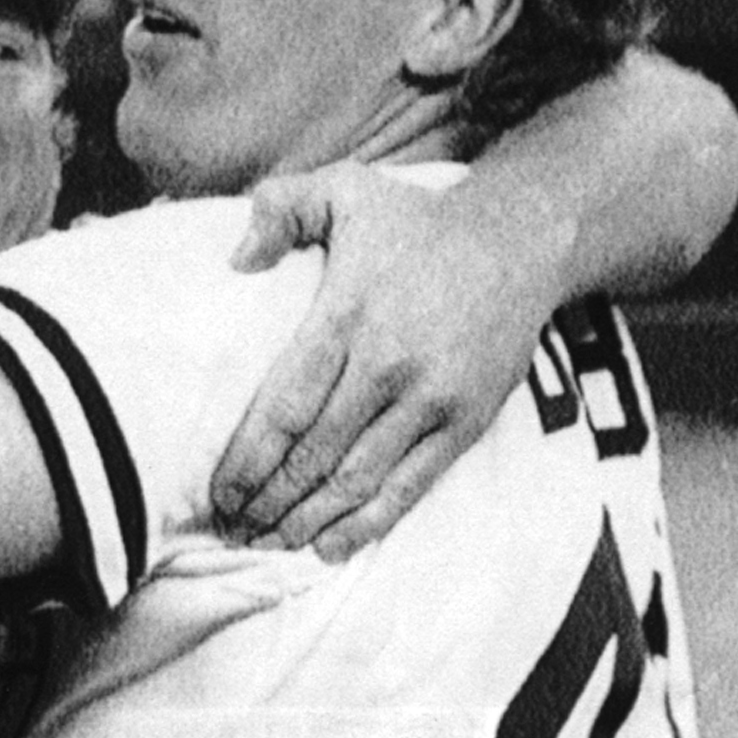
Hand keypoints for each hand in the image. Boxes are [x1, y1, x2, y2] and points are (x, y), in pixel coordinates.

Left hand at [210, 161, 564, 558]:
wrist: (521, 241)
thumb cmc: (415, 220)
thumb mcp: (343, 188)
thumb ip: (279, 209)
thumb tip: (236, 261)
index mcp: (347, 315)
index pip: (284, 405)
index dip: (247, 460)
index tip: (217, 494)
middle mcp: (389, 365)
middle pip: (313, 455)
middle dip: (266, 502)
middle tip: (230, 531)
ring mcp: (432, 400)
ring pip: (357, 481)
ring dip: (306, 522)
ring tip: (266, 545)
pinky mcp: (466, 423)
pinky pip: (409, 488)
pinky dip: (366, 525)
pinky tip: (328, 548)